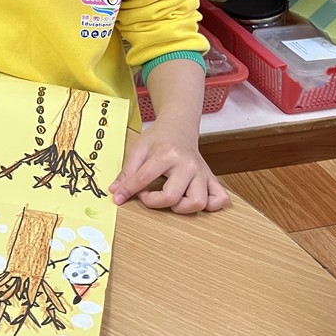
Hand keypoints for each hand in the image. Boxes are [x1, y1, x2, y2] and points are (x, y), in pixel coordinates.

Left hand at [109, 120, 228, 213]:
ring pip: (198, 202)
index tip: (119, 197)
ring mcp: (202, 173)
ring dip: (181, 208)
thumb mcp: (138, 149)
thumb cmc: (158, 139)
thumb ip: (127, 171)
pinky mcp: (211, 178)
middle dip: (154, 202)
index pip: (144, 178)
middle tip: (146, 194)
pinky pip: (219, 199)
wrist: (179, 128)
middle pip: (173, 196)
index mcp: (167, 154)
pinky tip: (192, 200)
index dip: (129, 190)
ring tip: (169, 199)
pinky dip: (210, 206)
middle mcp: (188, 165)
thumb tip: (115, 192)